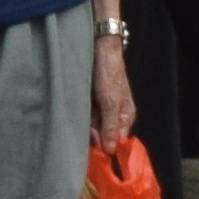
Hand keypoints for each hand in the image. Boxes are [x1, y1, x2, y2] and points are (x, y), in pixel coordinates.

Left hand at [89, 34, 135, 150]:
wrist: (98, 47)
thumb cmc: (109, 72)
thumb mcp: (110, 101)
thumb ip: (110, 126)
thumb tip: (111, 151)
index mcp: (125, 117)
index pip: (116, 142)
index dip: (104, 146)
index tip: (94, 149)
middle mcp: (113, 115)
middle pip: (101, 136)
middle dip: (92, 134)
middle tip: (86, 125)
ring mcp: (100, 109)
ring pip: (90, 126)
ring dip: (83, 124)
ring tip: (81, 112)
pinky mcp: (89, 102)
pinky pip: (83, 116)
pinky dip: (78, 115)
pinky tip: (73, 110)